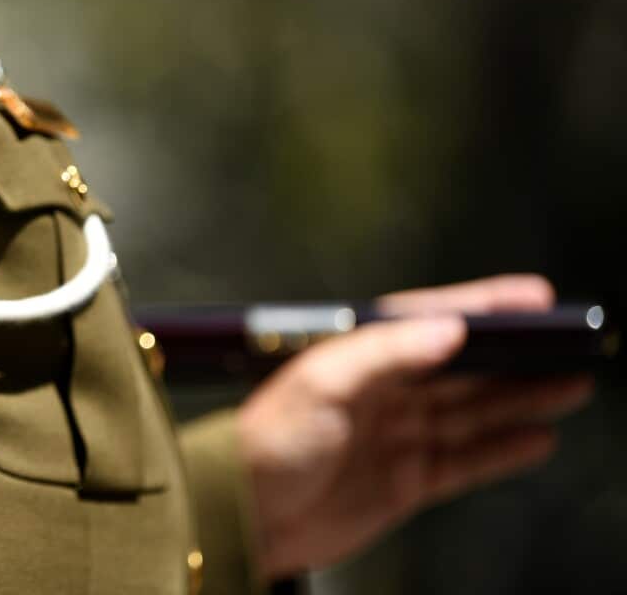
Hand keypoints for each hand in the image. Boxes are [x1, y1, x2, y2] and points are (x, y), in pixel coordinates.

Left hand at [236, 275, 593, 580]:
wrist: (242, 515)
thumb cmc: (263, 441)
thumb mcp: (319, 382)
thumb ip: (384, 352)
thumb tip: (447, 329)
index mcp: (358, 357)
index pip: (430, 321)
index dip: (483, 307)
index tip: (533, 297)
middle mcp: (381, 392)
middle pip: (462, 368)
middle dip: (515, 355)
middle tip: (568, 342)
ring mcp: (395, 436)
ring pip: (473, 412)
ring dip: (520, 399)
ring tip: (570, 384)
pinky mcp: (403, 481)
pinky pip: (465, 460)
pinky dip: (502, 450)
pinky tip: (536, 437)